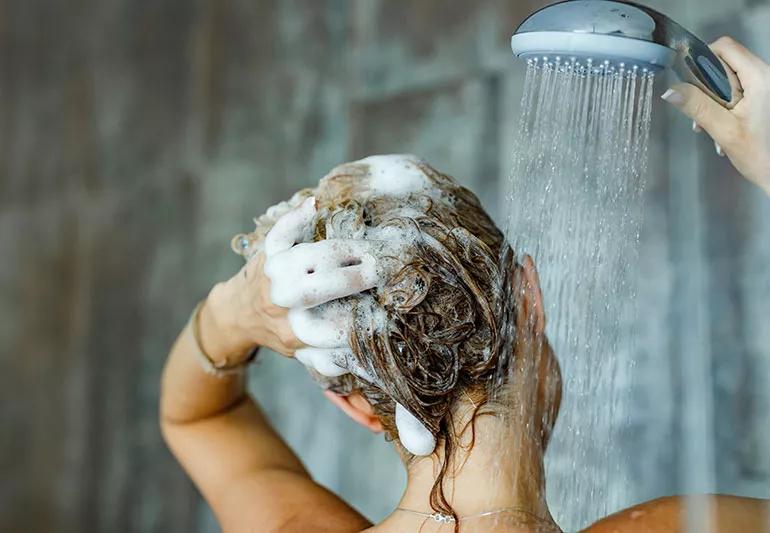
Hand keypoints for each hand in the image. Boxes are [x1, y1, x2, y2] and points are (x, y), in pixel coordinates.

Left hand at [200, 196, 401, 363]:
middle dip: (358, 276)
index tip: (389, 306)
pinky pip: (281, 232)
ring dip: (343, 251)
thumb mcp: (306, 354)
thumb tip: (371, 363)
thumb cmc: (281, 331)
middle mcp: (284, 303)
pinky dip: (297, 217)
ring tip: (366, 251)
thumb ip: (336, 360)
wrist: (238, 314)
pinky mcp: (268, 252)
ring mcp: (275, 274)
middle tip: (382, 270)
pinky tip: (314, 206)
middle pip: (326, 285)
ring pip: (312, 256)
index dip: (368, 316)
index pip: (341, 326)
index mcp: (298, 332)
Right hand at [661, 36, 769, 194]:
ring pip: (728, 79)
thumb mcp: (724, 130)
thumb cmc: (762, 154)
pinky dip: (724, 106)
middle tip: (704, 113)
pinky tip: (722, 127)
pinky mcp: (761, 98)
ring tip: (713, 125)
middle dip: (707, 87)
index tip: (691, 84)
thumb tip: (671, 90)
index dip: (703, 60)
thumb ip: (697, 107)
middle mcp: (764, 76)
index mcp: (760, 77)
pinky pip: (736, 91)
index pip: (725, 47)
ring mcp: (764, 87)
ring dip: (714, 100)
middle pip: (725, 63)